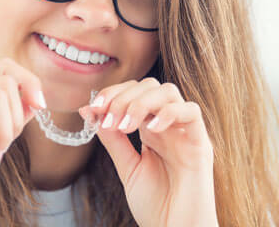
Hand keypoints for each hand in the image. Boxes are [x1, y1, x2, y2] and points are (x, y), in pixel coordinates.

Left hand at [79, 78, 218, 226]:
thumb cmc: (155, 204)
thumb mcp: (127, 166)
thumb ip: (112, 138)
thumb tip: (89, 110)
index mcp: (151, 127)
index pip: (134, 91)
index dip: (113, 93)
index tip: (93, 108)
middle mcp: (168, 125)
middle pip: (149, 86)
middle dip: (123, 96)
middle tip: (108, 118)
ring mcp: (185, 132)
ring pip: (168, 92)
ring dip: (141, 103)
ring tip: (125, 126)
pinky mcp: (201, 143)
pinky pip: (191, 112)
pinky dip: (168, 113)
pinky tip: (150, 129)